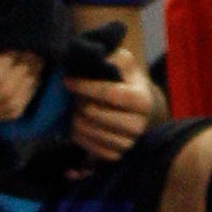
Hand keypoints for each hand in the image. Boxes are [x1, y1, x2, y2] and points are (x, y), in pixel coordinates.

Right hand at [0, 1, 43, 132]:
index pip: (21, 46)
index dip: (19, 34)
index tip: (14, 23)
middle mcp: (10, 89)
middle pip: (32, 59)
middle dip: (27, 46)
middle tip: (19, 34)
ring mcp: (14, 103)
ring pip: (36, 73)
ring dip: (32, 60)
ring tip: (22, 48)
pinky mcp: (14, 112)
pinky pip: (33, 89)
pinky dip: (31, 76)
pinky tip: (21, 67)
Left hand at [63, 35, 160, 161]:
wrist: (138, 107)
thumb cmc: (126, 80)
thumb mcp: (123, 62)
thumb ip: (111, 56)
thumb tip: (94, 56)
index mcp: (143, 100)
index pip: (109, 93)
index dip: (85, 87)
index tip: (68, 80)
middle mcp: (139, 125)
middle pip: (95, 114)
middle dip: (78, 103)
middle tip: (74, 96)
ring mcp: (129, 143)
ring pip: (89, 132)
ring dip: (75, 119)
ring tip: (75, 109)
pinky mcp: (117, 155)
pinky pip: (90, 148)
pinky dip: (79, 136)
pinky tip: (78, 124)